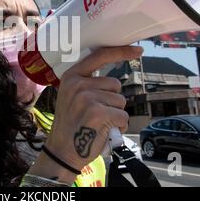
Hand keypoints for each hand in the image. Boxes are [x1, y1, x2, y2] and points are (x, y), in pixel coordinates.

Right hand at [28, 46, 142, 183]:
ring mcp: (87, 97)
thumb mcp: (71, 97)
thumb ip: (87, 84)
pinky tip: (103, 130)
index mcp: (71, 77)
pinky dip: (118, 125)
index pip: (100, 56)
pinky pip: (122, 115)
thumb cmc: (71, 126)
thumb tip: (111, 81)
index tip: (137, 50)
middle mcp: (78, 84)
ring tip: (97, 123)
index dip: (121, 52)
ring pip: (120, 100)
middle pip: (114, 84)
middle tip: (95, 114)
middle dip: (112, 100)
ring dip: (115, 114)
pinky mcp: (98, 112)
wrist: (62, 151)